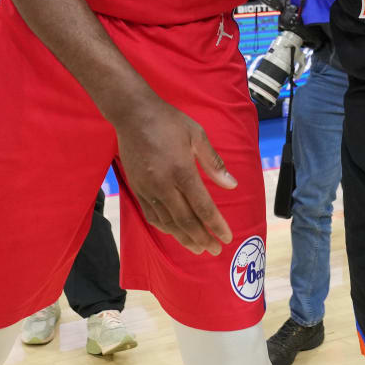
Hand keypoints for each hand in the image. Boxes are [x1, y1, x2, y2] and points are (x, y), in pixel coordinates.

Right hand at [112, 97, 236, 254]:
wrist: (132, 114)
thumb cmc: (168, 121)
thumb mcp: (197, 135)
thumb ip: (214, 163)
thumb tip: (232, 185)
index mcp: (182, 171)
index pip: (202, 206)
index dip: (216, 225)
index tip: (227, 238)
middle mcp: (164, 185)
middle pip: (185, 221)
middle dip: (202, 238)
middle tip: (214, 250)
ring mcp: (148, 189)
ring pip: (167, 222)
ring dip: (184, 238)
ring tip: (198, 248)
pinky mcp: (137, 189)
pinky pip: (151, 215)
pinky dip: (165, 228)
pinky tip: (174, 233)